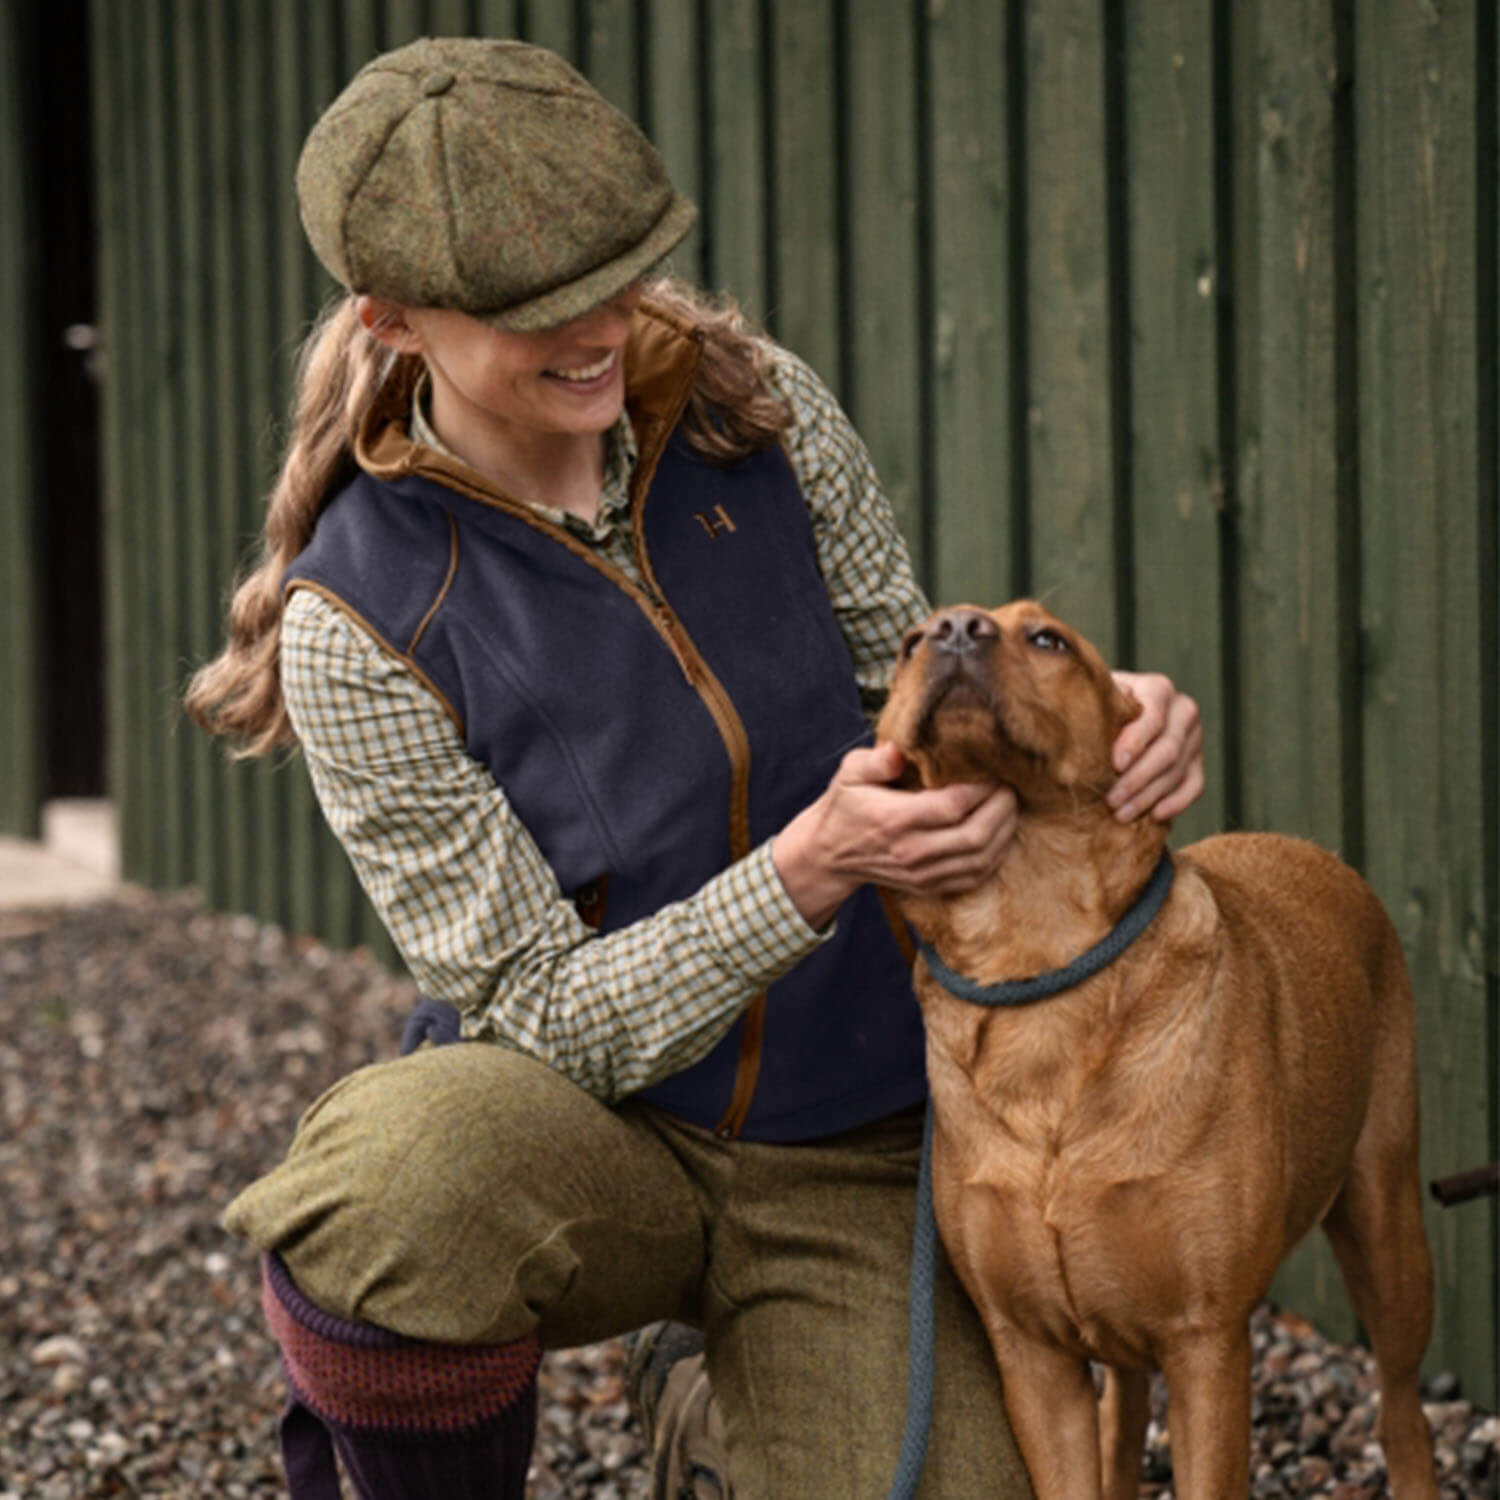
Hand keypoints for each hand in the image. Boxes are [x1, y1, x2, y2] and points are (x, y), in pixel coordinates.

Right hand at [772, 743, 1018, 928]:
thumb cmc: (846, 806)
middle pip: (975, 836)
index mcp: (895, 820)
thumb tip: (902, 749)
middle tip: (1009, 786)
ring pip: (981, 859)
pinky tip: (1000, 833)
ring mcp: (922, 874)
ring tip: (1009, 806)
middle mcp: (912, 851)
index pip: (952, 806)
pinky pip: (975, 877)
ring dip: (1004, 832)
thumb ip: (876, 760)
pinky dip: (996, 855)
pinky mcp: (930, 886)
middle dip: (1002, 808)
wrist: (830, 853)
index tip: (991, 771)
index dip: (980, 788)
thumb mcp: (850, 773)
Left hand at [1107, 671, 1204, 821]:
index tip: (1115, 764)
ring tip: (1120, 814)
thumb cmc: (1097, 708)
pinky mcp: (1197, 763)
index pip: (1152, 717)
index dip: (1135, 742)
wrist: (1115, 717)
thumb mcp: (1095, 699)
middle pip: (1167, 749)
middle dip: (1137, 778)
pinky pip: (1194, 786)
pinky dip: (1176, 803)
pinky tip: (1154, 815)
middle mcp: (1183, 710)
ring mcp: (1194, 738)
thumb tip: (1103, 705)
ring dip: (1148, 796)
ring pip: (1177, 771)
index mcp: (1158, 689)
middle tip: (1111, 800)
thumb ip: (1099, 702)